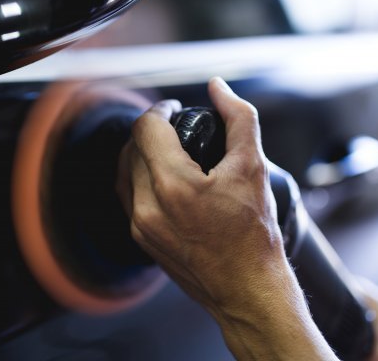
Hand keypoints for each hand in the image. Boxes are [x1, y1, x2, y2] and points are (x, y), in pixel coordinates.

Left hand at [117, 77, 337, 359]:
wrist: (247, 289)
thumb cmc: (253, 235)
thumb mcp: (252, 167)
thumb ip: (238, 118)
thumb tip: (219, 87)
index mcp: (172, 186)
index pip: (146, 128)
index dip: (161, 110)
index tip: (175, 109)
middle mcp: (147, 207)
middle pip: (132, 147)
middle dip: (152, 131)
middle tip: (175, 127)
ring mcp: (140, 227)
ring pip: (124, 171)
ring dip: (142, 153)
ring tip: (169, 150)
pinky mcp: (141, 240)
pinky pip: (128, 196)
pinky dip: (141, 178)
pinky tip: (164, 179)